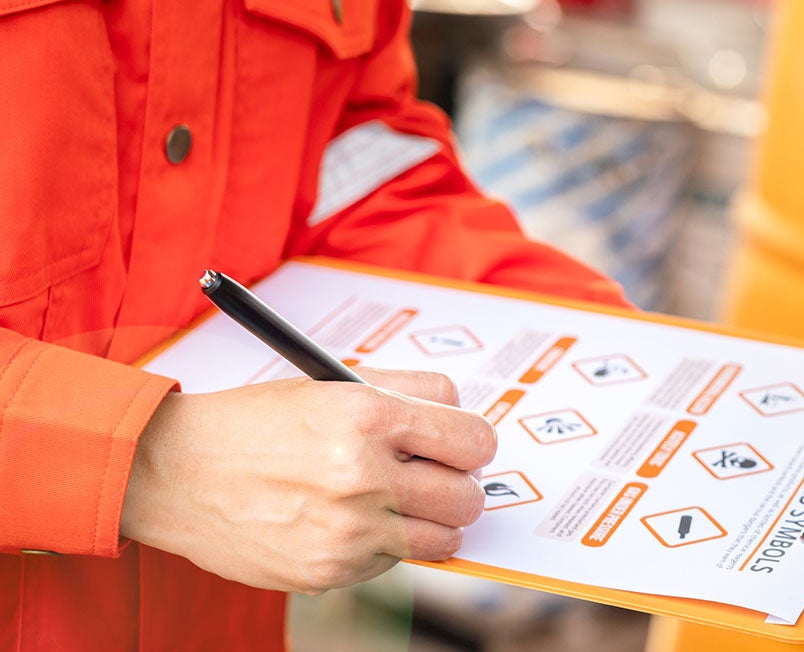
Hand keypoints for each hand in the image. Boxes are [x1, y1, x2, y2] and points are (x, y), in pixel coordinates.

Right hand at [120, 368, 495, 593]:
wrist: (178, 471)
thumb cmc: (257, 423)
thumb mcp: (334, 384)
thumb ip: (409, 392)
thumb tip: (463, 413)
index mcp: (370, 416)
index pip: (473, 440)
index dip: (474, 444)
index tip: (464, 447)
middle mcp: (364, 475)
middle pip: (468, 497)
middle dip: (459, 486)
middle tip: (435, 477)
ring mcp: (348, 530)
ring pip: (443, 539)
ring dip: (432, 522)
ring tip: (398, 501)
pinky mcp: (330, 570)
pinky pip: (394, 563)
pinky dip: (385, 545)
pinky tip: (350, 520)